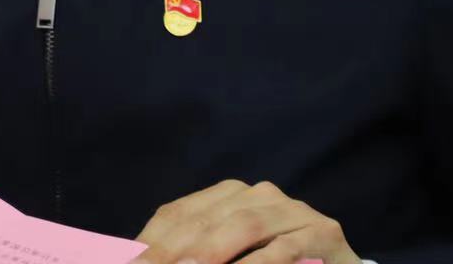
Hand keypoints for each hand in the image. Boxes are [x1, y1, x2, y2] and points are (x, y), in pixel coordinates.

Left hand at [134, 179, 361, 263]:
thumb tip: (138, 258)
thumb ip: (191, 253)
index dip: (152, 242)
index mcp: (228, 195)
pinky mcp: (322, 232)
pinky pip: (284, 249)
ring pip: (245, 227)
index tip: (130, 262)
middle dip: (175, 252)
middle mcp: (259, 194)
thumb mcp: (227, 255)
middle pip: (207, 221)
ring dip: (212, 254)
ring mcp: (293, 211)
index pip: (179, 214)